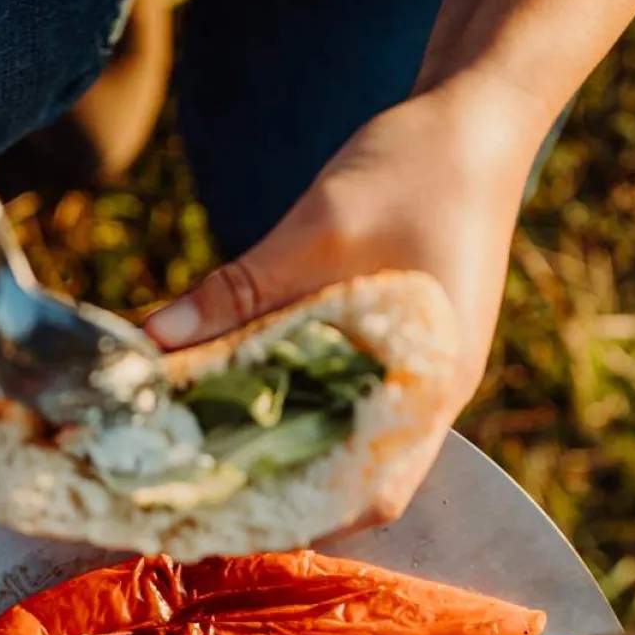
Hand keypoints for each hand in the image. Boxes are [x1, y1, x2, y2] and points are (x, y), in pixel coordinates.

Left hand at [145, 83, 545, 523]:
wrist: (479, 114)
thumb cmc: (417, 167)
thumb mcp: (318, 227)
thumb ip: (241, 290)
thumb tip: (155, 341)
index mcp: (431, 382)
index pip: (376, 494)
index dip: (308, 520)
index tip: (233, 517)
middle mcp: (433, 392)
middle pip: (358, 479)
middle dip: (283, 491)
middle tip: (200, 488)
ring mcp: (424, 368)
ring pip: (351, 437)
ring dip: (287, 448)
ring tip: (209, 449)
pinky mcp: (407, 341)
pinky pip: (351, 394)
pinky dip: (300, 402)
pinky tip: (243, 388)